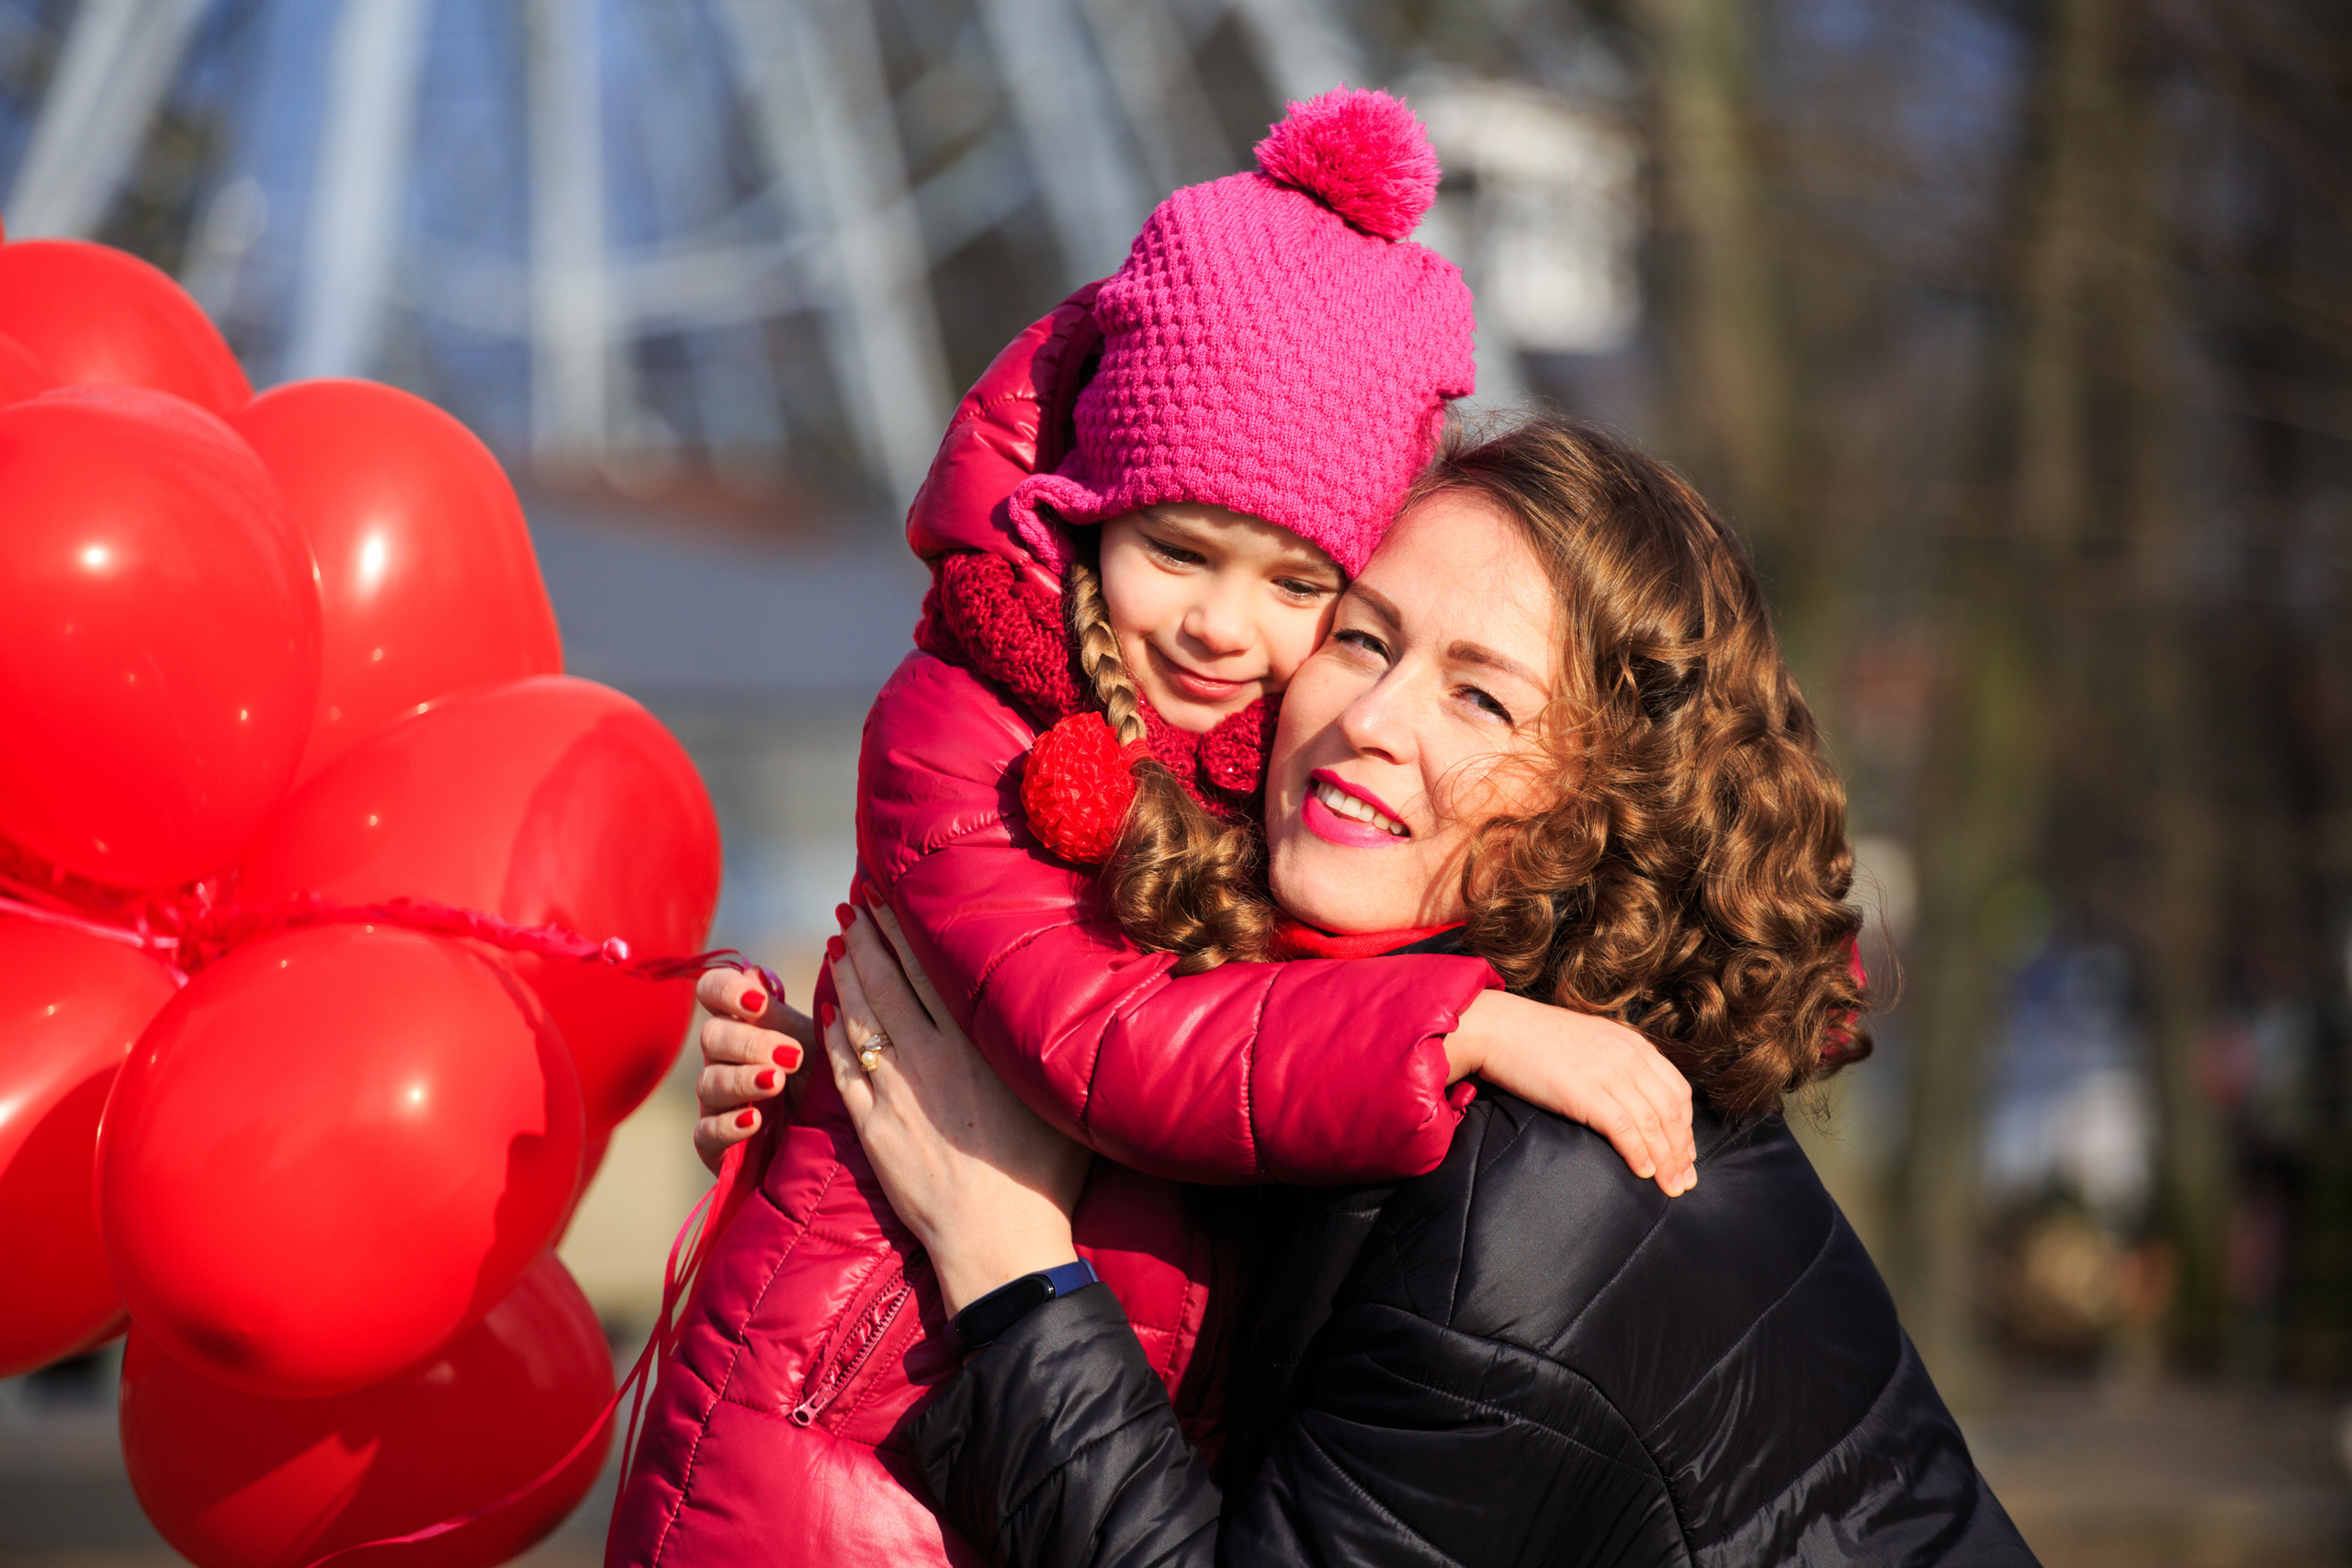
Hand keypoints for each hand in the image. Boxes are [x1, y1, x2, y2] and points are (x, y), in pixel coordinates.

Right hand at [692, 967, 815, 1173]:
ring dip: (743, 1081)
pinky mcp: (714, 1141)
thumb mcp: (813, 1045)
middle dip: (750, 1043)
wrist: (833, 1137)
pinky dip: (728, 1125)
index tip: (757, 1002)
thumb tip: (754, 973)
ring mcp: (715, 1099)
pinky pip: (706, 1132)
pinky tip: (754, 1121)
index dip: (725, 990)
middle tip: (792, 1055)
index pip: (712, 991)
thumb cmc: (820, 1081)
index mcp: (743, 1023)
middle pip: (712, 1036)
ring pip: (709, 1083)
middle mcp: (722, 1057)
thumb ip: (782, 1015)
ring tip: (776, 1083)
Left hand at [824, 892, 1091, 1315]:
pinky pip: (843, 1066)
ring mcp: (896, 1090)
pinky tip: (830, 1010)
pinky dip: (833, 1030)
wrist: (999, 1241)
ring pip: (860, 1015)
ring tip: (841, 939)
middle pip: (888, 978)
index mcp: (977, 1042)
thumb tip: (1059, 998)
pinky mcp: (872, 1126)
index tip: (889, 894)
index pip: (929, 966)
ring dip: (847, 972)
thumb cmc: (1046, 1176)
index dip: (904, 926)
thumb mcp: (1058, 1095)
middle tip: (855, 903)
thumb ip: (1043, 1043)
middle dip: (868, 935)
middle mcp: (932, 1056)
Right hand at [1446, 991, 1696, 1195]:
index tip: (1686, 1154)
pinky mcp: (1585, 1092)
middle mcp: (1628, 1057)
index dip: (1686, 1127)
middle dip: (1682, 1150)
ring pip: (1653, 1124)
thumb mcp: (1590, 1041)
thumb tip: (1630, 1096)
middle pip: (1671, 1111)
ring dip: (1666, 1160)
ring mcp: (1608, 1073)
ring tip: (1671, 1186)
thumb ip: (1616, 1061)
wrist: (1497, 1028)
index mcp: (1633, 1044)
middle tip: (1685, 1180)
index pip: (1677, 1090)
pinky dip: (1639, 1154)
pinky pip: (1624, 1130)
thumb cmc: (1535, 1040)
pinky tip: (1643, 1173)